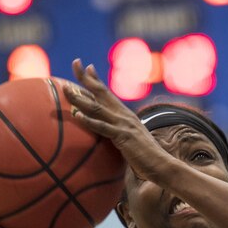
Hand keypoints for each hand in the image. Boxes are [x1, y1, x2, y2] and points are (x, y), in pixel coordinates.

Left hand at [63, 59, 169, 181]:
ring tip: (65, 89)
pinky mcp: (123, 137)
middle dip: (86, 77)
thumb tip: (112, 133)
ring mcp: (123, 125)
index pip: (108, 93)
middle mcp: (124, 115)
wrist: (162, 165)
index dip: (97, 80)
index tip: (87, 67)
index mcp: (125, 115)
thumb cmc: (147, 157)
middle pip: (101, 92)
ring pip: (97, 107)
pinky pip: (102, 127)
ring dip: (79, 98)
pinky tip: (77, 115)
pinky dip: (89, 120)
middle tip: (75, 63)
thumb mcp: (133, 140)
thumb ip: (122, 133)